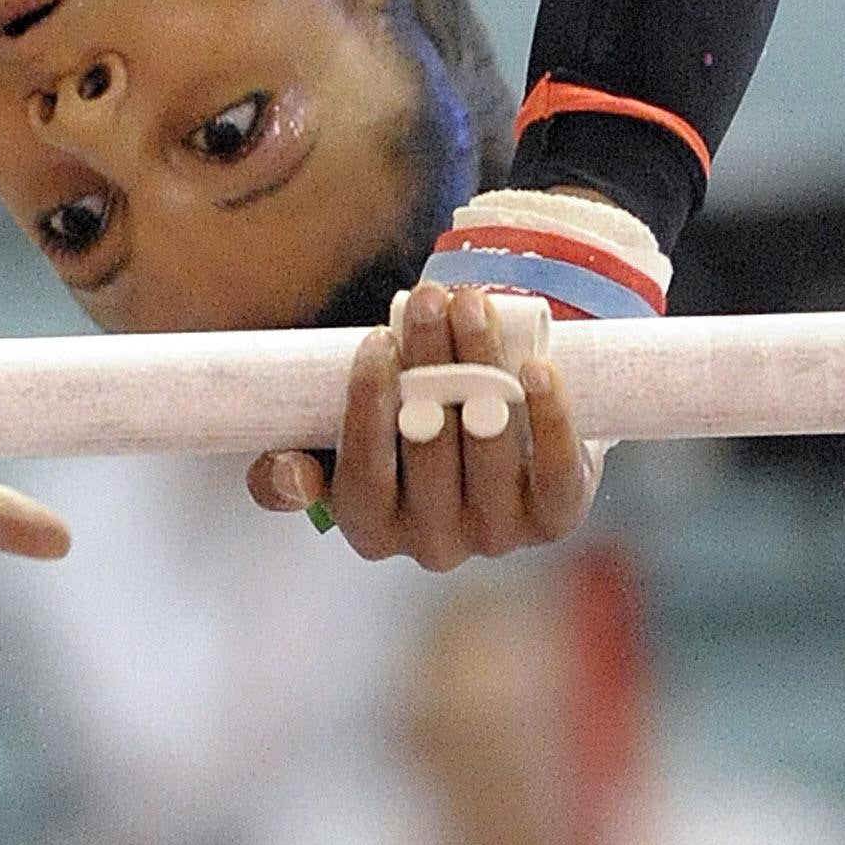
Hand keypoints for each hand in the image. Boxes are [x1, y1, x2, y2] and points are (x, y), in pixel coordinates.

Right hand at [245, 282, 600, 567]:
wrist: (491, 432)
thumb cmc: (400, 427)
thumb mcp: (340, 442)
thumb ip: (300, 456)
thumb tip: (289, 475)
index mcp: (369, 530)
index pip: (362, 474)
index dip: (367, 407)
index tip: (377, 339)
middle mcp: (431, 545)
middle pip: (430, 449)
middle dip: (429, 364)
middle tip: (429, 299)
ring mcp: (496, 536)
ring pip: (490, 451)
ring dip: (482, 368)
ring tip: (472, 305)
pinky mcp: (553, 518)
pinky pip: (555, 471)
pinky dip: (548, 418)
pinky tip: (535, 370)